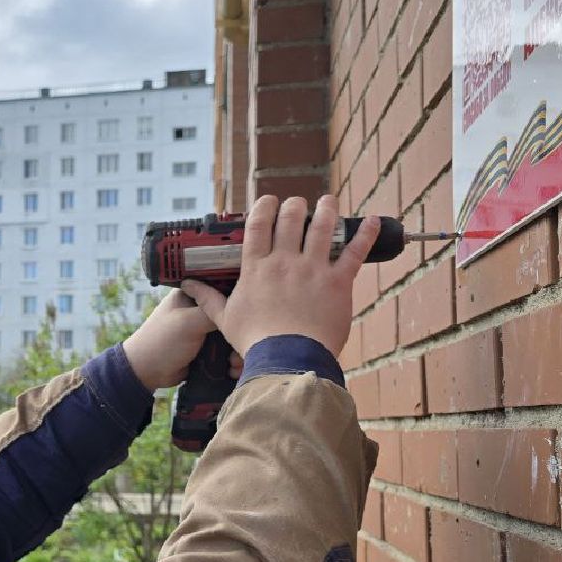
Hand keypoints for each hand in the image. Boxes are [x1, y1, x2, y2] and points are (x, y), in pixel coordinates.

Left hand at [122, 288, 241, 390]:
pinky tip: (235, 364)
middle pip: (231, 310)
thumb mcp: (189, 321)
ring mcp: (205, 326)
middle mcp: (201, 307)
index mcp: (193, 292)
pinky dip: (233, 355)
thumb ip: (215, 311)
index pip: (223, 284)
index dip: (240, 292)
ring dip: (237, 344)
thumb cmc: (162, 342)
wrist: (147, 373)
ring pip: (232, 330)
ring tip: (237, 359)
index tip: (257, 303)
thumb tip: (243, 308)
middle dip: (241, 325)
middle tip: (247, 339)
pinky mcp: (209, 344)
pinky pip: (228, 346)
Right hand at [178, 195, 379, 358]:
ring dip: (327, 209)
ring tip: (328, 201)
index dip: (264, 206)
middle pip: (291, 218)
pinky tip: (373, 221)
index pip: (258, 224)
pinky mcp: (338, 282)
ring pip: (323, 227)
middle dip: (295, 205)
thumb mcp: (225, 319)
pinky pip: (355, 252)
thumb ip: (208, 298)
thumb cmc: (255, 341)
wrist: (287, 360)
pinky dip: (366, 234)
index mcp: (257, 268)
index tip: (269, 201)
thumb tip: (187, 286)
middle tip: (298, 204)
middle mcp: (285, 262)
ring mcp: (313, 270)